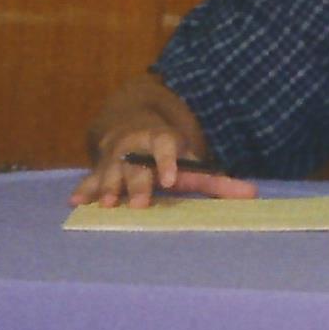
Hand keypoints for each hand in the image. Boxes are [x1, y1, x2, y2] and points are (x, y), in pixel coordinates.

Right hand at [71, 124, 257, 209]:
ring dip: (108, 187)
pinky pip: (89, 180)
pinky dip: (84, 189)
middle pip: (136, 166)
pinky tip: (76, 201)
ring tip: (107, 204)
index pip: (166, 147)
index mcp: (161, 140)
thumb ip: (218, 180)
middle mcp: (135, 148)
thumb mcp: (190, 160)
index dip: (168, 162)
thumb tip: (253, 195)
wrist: (130, 125)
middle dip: (137, 184)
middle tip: (140, 204)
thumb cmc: (167, 152)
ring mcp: (114, 158)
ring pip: (110, 172)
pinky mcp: (98, 169)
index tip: (170, 179)